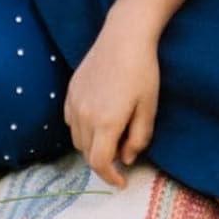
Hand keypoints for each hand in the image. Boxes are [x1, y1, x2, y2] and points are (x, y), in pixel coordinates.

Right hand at [63, 22, 160, 188]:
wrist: (123, 37)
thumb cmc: (142, 71)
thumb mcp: (148, 109)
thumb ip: (138, 138)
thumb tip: (126, 158)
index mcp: (106, 123)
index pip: (100, 163)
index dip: (110, 178)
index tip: (121, 182)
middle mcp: (85, 116)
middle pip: (87, 153)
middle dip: (103, 162)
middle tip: (121, 156)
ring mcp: (74, 102)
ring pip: (76, 139)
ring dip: (90, 147)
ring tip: (110, 139)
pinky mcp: (70, 90)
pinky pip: (70, 121)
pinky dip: (81, 130)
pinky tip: (96, 122)